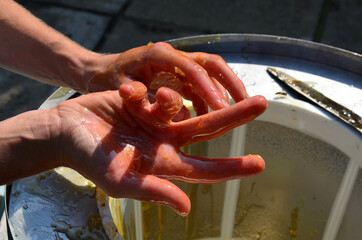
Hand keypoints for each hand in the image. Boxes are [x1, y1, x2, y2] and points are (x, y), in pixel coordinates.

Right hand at [57, 82, 266, 215]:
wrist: (65, 131)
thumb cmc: (89, 160)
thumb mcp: (120, 181)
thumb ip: (154, 191)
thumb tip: (185, 208)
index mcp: (165, 163)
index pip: (205, 168)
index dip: (232, 167)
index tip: (260, 163)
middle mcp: (166, 141)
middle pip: (208, 130)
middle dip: (234, 116)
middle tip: (261, 103)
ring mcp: (157, 120)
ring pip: (188, 106)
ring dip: (194, 96)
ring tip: (175, 91)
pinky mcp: (146, 101)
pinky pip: (160, 92)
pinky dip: (153, 91)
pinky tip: (133, 93)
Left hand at [87, 42, 247, 114]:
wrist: (99, 72)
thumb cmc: (108, 79)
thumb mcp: (121, 88)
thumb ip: (143, 98)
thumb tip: (173, 108)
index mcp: (159, 55)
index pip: (192, 69)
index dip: (209, 89)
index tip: (223, 108)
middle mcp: (172, 55)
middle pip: (210, 63)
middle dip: (230, 82)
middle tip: (247, 103)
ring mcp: (176, 64)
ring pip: (209, 72)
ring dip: (224, 90)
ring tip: (236, 111)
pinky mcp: (176, 74)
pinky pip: (199, 84)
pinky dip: (209, 97)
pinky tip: (213, 113)